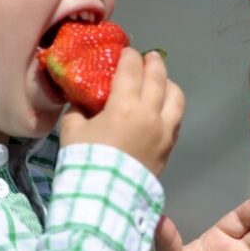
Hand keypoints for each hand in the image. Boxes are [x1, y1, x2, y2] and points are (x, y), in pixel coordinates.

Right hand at [60, 48, 183, 174]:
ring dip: (168, 82)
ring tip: (160, 80)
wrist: (106, 199)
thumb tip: (83, 100)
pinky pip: (177, 118)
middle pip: (158, 77)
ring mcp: (164, 130)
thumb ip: (79, 110)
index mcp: (125, 105)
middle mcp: (150, 113)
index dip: (129, 56)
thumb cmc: (87, 162)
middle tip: (147, 57)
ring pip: (176, 96)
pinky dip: (172, 105)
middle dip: (152, 63)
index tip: (125, 51)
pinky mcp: (169, 146)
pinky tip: (163, 106)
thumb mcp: (72, 131)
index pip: (131, 69)